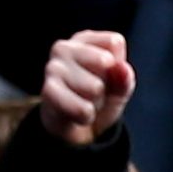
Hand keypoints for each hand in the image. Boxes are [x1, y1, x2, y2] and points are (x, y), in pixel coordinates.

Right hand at [40, 29, 134, 145]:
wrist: (76, 131)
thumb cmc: (98, 99)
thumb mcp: (119, 89)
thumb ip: (124, 78)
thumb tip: (122, 68)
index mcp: (85, 40)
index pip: (114, 42)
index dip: (118, 65)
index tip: (108, 76)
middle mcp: (65, 48)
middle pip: (105, 61)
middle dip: (107, 84)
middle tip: (96, 93)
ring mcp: (53, 68)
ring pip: (94, 86)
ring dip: (97, 101)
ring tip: (87, 103)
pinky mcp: (47, 90)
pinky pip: (77, 104)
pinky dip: (86, 114)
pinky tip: (83, 116)